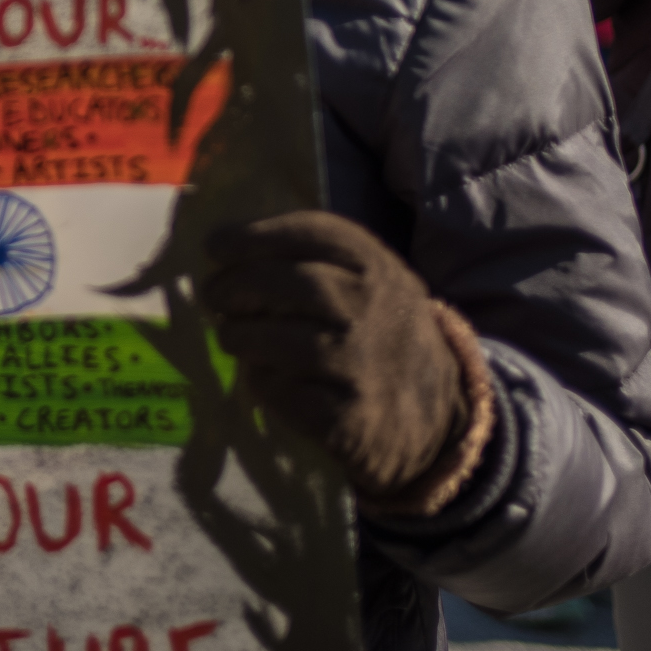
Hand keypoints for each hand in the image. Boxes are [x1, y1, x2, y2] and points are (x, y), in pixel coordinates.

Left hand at [202, 210, 472, 506]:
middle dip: (237, 285)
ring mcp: (363, 364)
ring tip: (231, 337)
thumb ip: (316, 261)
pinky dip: (261, 382)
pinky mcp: (349, 417)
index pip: (313, 233)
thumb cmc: (380, 336)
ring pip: (280, 341)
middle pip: (291, 284)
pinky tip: (262, 376)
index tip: (215, 245)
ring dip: (240, 336)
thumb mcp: (371, 285)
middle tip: (213, 296)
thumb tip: (227, 250)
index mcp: (378, 267)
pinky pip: (283, 392)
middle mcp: (375, 309)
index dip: (256, 235)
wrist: (437, 417)